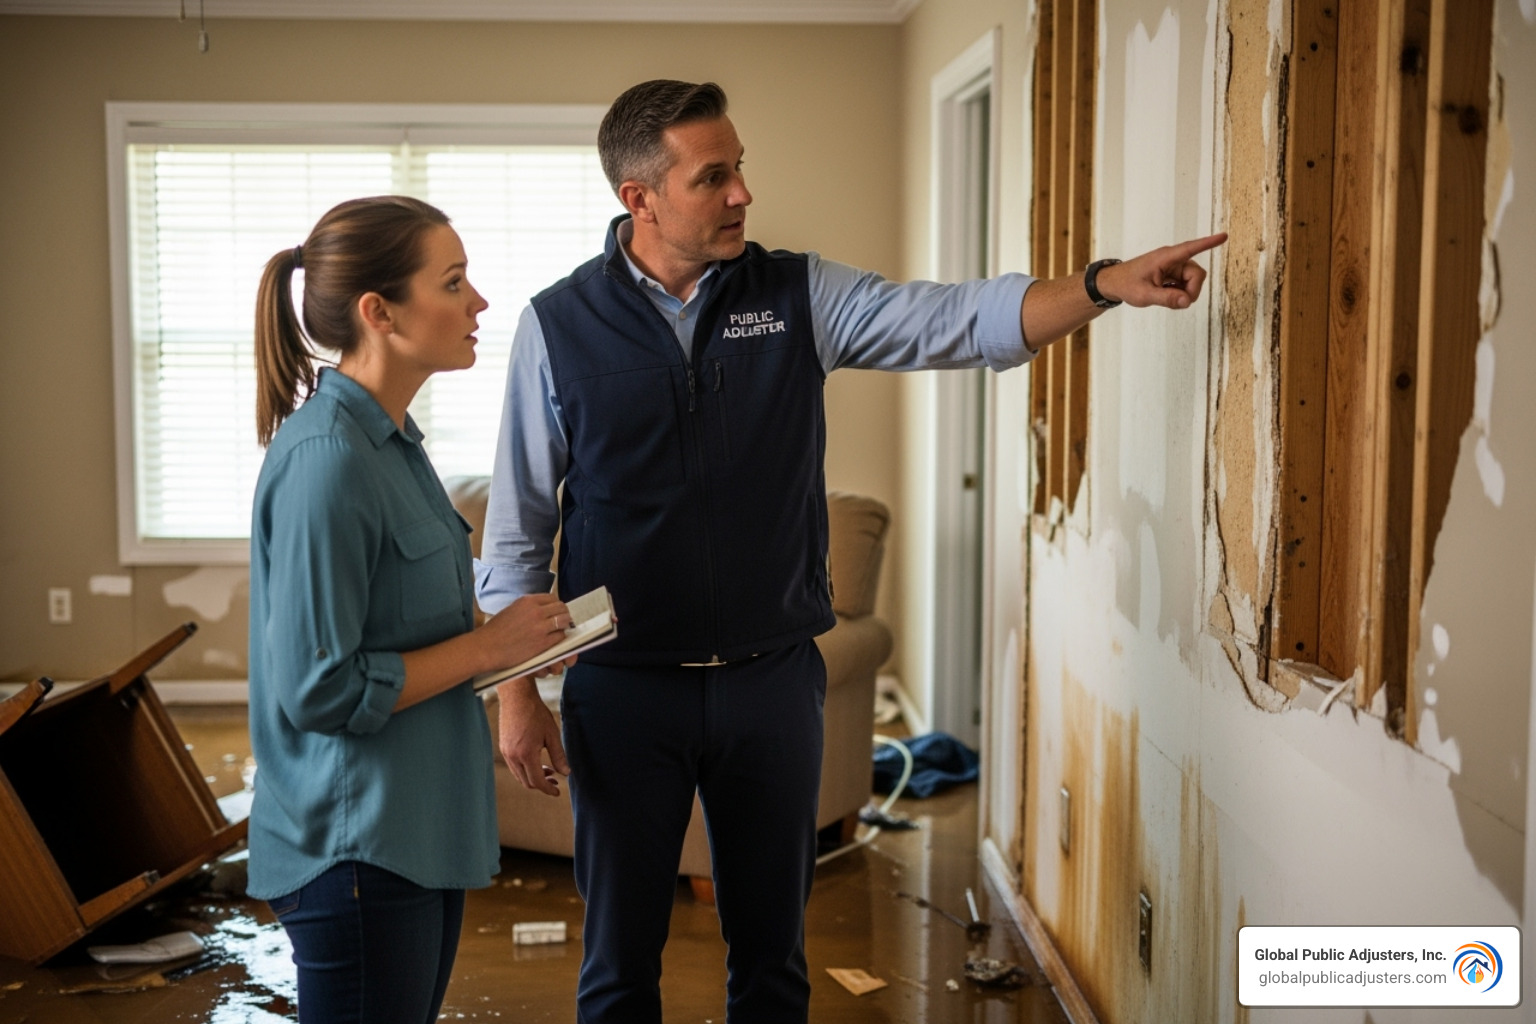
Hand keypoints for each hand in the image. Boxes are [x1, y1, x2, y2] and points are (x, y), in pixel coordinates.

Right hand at [476, 593, 570, 670]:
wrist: (486, 647)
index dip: (556, 606)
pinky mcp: (542, 642)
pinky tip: (554, 640)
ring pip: (564, 620)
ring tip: (560, 630)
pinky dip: (560, 637)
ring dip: (565, 625)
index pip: (552, 598)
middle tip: (561, 621)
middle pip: (561, 608)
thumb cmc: (495, 631)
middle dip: (563, 614)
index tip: (555, 612)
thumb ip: (528, 607)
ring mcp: (541, 627)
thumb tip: (542, 609)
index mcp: (527, 601)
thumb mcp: (512, 609)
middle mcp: (536, 611)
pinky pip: (560, 636)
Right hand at [496, 676, 569, 796]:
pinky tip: (535, 760)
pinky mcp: (503, 747)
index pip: (537, 781)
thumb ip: (559, 756)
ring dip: (533, 777)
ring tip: (548, 769)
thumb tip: (566, 773)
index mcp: (526, 754)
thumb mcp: (552, 735)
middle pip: (527, 782)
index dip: (548, 789)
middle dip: (542, 784)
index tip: (557, 792)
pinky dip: (525, 769)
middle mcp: (513, 756)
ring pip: (519, 775)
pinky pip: (514, 766)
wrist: (517, 697)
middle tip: (555, 779)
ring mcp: (506, 752)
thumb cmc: (536, 713)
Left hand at [1098, 232, 1226, 309]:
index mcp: (1165, 257)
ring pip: (1193, 281)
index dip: (1208, 243)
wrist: (1114, 283)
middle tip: (1178, 302)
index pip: (1190, 248)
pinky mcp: (1173, 274)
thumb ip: (1166, 298)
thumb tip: (1186, 301)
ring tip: (1165, 296)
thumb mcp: (1144, 295)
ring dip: (1185, 293)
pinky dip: (1180, 293)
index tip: (1224, 236)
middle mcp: (1173, 260)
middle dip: (1192, 290)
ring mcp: (1174, 267)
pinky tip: (1166, 294)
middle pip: (1197, 274)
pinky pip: (1186, 285)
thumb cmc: (1126, 284)